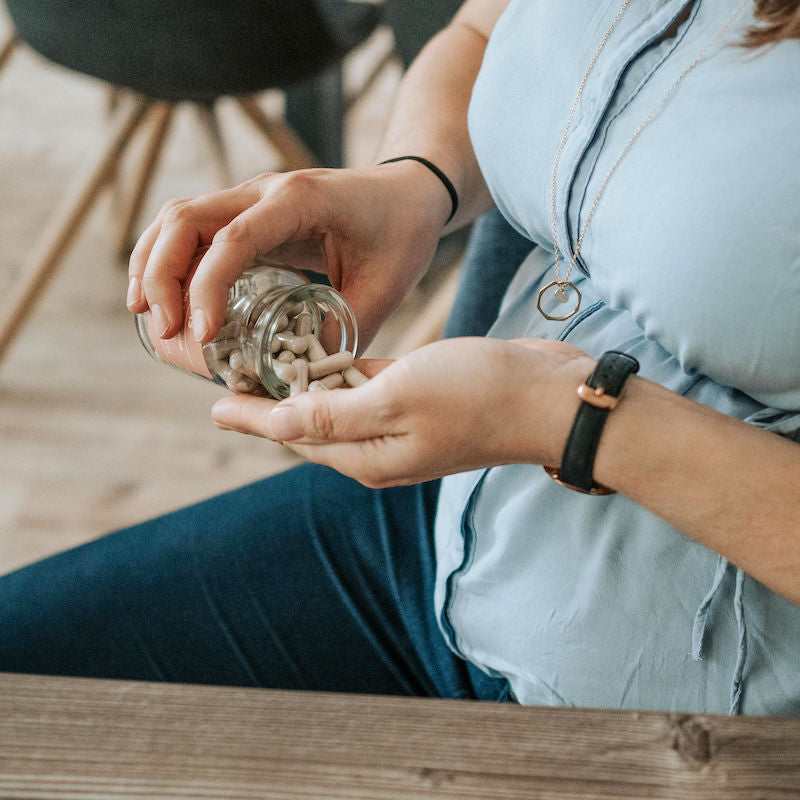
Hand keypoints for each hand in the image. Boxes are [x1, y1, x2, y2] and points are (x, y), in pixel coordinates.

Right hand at [126, 163, 451, 349]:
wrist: (411, 190)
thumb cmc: (403, 232)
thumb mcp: (385, 286)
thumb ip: (345, 331)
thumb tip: (301, 380)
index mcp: (300, 201)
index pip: (234, 238)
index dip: (208, 287)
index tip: (204, 335)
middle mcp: (266, 191)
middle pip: (185, 218)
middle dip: (163, 276)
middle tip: (166, 332)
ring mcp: (252, 197)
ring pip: (178, 219)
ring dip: (155, 266)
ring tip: (153, 321)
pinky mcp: (248, 212)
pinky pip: (193, 229)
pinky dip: (169, 261)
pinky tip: (165, 299)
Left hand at [211, 337, 593, 486]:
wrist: (549, 397)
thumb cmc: (477, 394)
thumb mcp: (396, 399)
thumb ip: (332, 414)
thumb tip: (271, 424)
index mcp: (367, 456)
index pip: (293, 438)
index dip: (251, 418)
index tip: (211, 401)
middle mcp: (379, 447)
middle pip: (310, 425)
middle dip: (270, 403)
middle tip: (233, 372)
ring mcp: (401, 425)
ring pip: (337, 404)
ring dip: (304, 385)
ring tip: (268, 358)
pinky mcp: (420, 399)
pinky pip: (368, 388)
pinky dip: (343, 372)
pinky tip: (325, 352)